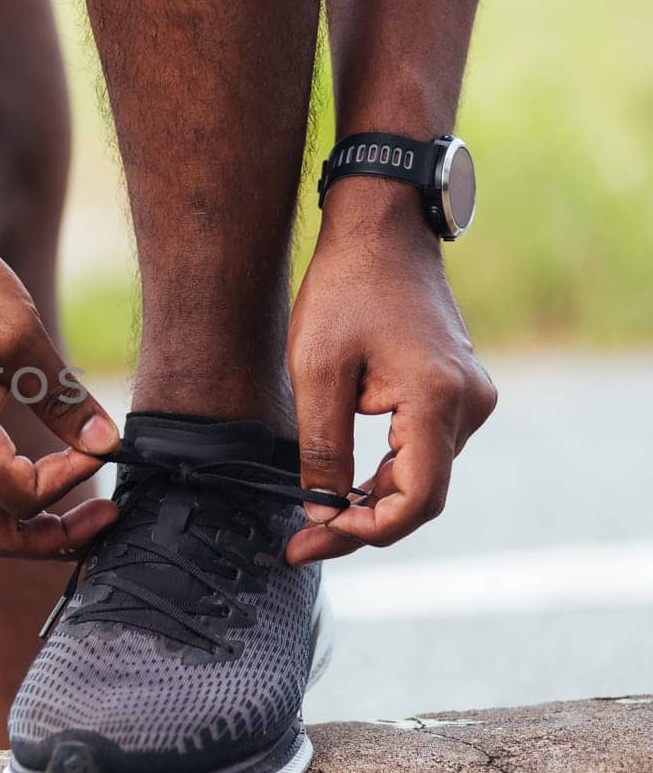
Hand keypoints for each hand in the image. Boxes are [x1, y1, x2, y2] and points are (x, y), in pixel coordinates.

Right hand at [0, 225, 120, 559]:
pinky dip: (10, 494)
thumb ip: (65, 399)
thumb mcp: (20, 336)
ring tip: (84, 506)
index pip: (24, 496)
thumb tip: (108, 443)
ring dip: (34, 522)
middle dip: (55, 540)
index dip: (73, 478)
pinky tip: (43, 467)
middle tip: (107, 520)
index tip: (103, 443)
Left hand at [285, 177, 497, 564]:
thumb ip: (322, 446)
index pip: (415, 499)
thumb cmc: (344, 287)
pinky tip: (343, 487)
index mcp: (438, 399)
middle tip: (300, 545)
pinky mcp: (457, 392)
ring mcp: (470, 399)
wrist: (382, 227)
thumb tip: (321, 511)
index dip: (364, 533)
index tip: (312, 540)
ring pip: (424, 477)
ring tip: (313, 519)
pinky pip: (425, 452)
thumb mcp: (316, 369)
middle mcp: (470, 405)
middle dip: (361, 527)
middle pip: (421, 496)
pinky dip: (386, 475)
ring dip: (372, 503)